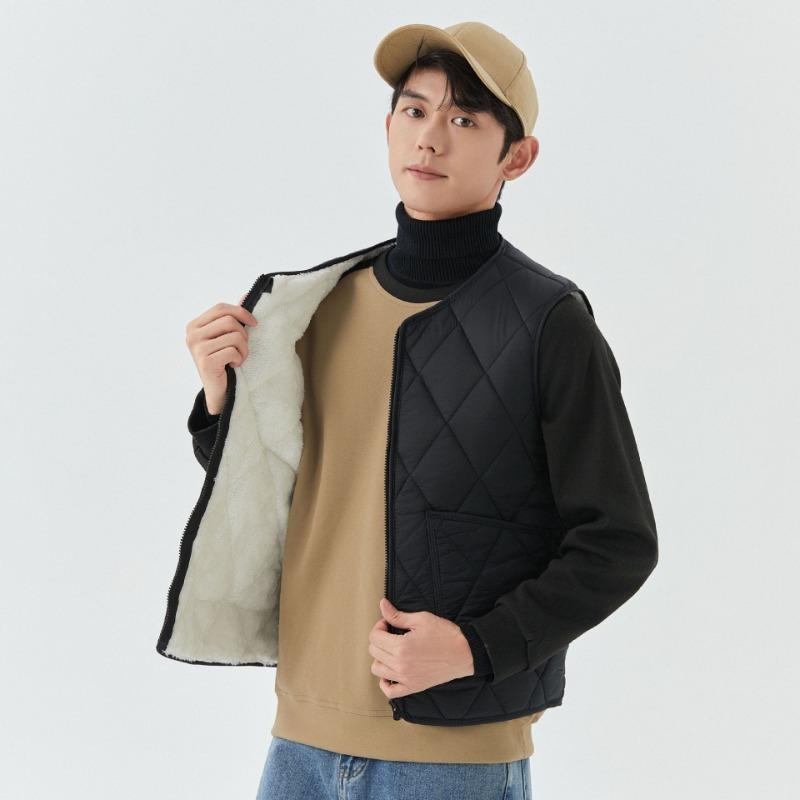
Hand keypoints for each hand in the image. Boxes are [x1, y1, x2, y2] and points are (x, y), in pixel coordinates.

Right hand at [185, 294, 258, 413]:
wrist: (219, 390)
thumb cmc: (224, 361)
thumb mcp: (226, 336)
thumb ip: (233, 317)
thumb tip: (246, 294)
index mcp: (194, 325)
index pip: (221, 308)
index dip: (241, 312)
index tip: (254, 323)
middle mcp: (192, 335)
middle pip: (229, 321)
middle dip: (243, 335)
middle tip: (241, 348)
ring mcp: (197, 348)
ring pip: (235, 336)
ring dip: (243, 349)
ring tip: (237, 358)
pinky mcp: (205, 361)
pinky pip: (233, 351)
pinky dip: (239, 359)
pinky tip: (232, 366)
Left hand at [368, 598, 473, 699]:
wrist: (464, 653)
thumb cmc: (445, 634)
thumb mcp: (421, 619)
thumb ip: (398, 615)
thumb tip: (382, 605)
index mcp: (401, 647)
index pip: (374, 637)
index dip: (379, 626)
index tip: (388, 623)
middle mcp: (401, 665)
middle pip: (374, 652)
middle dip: (379, 639)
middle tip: (391, 633)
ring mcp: (406, 679)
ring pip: (377, 670)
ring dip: (380, 657)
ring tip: (391, 650)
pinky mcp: (413, 687)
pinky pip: (390, 692)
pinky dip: (385, 683)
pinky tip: (390, 672)